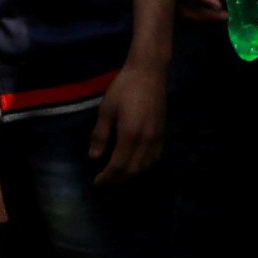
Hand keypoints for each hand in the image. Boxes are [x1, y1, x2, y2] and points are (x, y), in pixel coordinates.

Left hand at [91, 52, 167, 181]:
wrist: (149, 73)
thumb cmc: (124, 87)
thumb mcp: (106, 109)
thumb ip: (100, 134)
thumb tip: (94, 157)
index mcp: (130, 134)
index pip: (119, 166)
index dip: (108, 178)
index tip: (97, 183)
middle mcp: (146, 140)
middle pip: (133, 170)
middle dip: (118, 181)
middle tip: (105, 184)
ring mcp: (157, 137)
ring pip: (146, 167)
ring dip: (131, 176)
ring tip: (117, 178)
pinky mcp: (163, 133)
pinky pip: (155, 158)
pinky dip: (144, 167)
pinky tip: (135, 166)